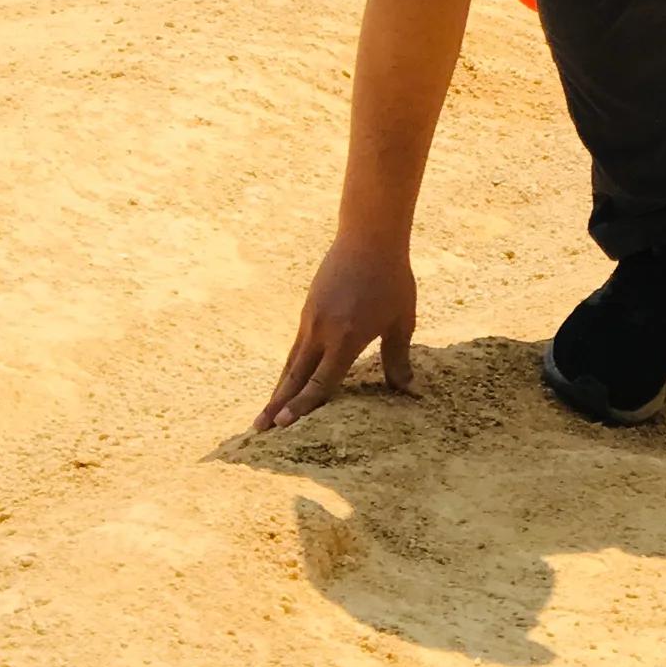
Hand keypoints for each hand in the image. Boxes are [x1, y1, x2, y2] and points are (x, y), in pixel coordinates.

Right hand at [255, 230, 416, 429]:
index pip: (321, 382)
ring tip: (266, 411)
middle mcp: (322, 332)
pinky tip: (287, 378)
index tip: (283, 425)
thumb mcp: (401, 319)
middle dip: (277, 404)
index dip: (303, 406)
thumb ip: (398, 356)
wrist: (369, 236)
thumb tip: (407, 389)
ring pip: (292, 361)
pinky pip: (296, 345)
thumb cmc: (392, 278)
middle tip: (258, 429)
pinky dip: (289, 366)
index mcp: (346, 338)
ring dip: (279, 388)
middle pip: (296, 376)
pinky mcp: (308, 308)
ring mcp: (311, 319)